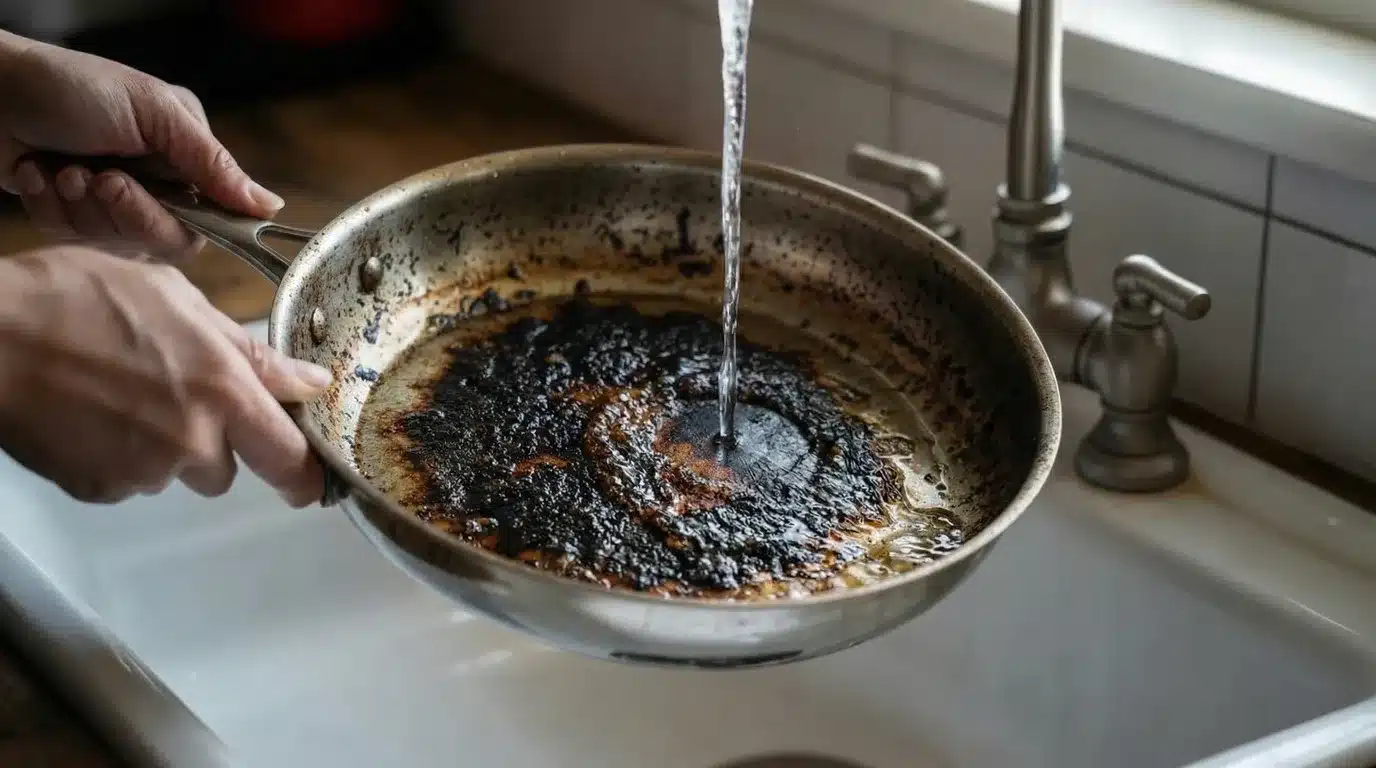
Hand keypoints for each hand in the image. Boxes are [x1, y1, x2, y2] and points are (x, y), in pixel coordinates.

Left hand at [0, 32, 282, 257]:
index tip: (146, 198)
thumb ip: (214, 163)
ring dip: (80, 206)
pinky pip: (73, 239)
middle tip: (100, 178)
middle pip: (164, 240)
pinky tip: (37, 173)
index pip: (210, 219)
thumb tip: (270, 205)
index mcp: (184, 156)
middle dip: (124, 212)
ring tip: (60, 166)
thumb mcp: (154, 112)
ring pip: (116, 244)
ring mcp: (112, 200)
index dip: (180, 221)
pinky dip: (49, 206)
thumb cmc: (69, 86)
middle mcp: (155, 183)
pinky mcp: (72, 214)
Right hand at [0, 246, 330, 505]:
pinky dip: (114, 457)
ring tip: (116, 394)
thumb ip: (250, 352)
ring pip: (172, 474)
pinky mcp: (98, 489)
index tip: (312, 485)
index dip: (305, 477)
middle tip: (168, 394)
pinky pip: (126, 482)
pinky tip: (87, 414)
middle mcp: (191, 440)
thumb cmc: (77, 298)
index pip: (287, 456)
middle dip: (209, 442)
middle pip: (225, 469)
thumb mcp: (176, 298)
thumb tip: (310, 382)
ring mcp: (142, 470)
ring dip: (159, 447)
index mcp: (222, 390)